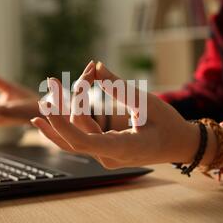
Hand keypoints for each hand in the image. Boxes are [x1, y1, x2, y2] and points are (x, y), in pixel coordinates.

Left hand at [31, 62, 197, 168]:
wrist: (178, 145)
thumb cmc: (167, 123)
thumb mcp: (146, 102)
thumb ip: (118, 85)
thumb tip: (95, 66)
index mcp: (123, 148)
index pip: (83, 141)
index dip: (62, 124)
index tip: (49, 102)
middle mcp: (109, 157)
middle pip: (74, 134)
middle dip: (61, 107)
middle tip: (52, 80)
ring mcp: (104, 157)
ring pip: (73, 138)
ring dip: (59, 115)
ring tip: (47, 92)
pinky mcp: (103, 152)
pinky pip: (78, 139)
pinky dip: (64, 125)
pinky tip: (43, 117)